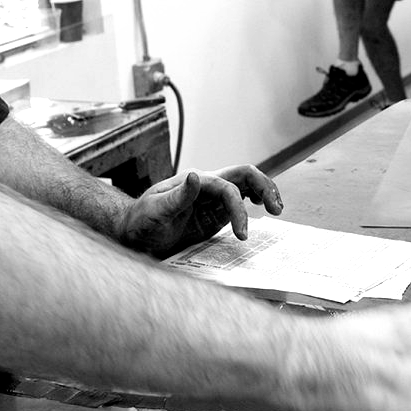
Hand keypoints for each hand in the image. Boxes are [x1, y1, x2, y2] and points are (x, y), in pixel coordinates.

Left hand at [114, 166, 283, 257]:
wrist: (133, 233)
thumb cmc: (140, 223)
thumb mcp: (154, 211)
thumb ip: (177, 196)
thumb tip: (197, 177)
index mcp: (194, 182)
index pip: (227, 188)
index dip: (239, 210)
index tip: (242, 235)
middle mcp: (206, 186)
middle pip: (243, 175)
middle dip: (264, 187)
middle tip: (277, 209)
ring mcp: (212, 198)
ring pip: (245, 185)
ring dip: (264, 191)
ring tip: (277, 209)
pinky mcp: (214, 212)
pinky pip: (239, 202)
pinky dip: (255, 202)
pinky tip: (262, 209)